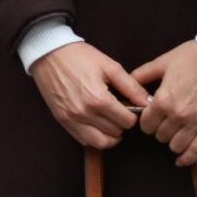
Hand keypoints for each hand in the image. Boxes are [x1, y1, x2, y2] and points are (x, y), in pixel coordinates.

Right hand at [32, 42, 148, 148]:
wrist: (48, 53)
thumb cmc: (79, 56)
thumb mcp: (109, 66)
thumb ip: (131, 86)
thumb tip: (148, 102)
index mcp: (98, 98)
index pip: (127, 121)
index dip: (132, 114)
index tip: (128, 106)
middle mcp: (84, 113)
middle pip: (116, 132)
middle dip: (121, 123)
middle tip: (118, 111)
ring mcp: (71, 119)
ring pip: (101, 142)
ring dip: (110, 135)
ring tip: (110, 122)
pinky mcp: (62, 121)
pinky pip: (84, 141)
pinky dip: (94, 138)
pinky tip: (96, 125)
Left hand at [133, 41, 196, 166]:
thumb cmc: (193, 57)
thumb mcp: (163, 62)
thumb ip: (143, 74)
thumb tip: (128, 82)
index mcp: (163, 99)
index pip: (146, 124)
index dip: (145, 122)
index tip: (149, 118)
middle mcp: (178, 115)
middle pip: (160, 136)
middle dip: (159, 130)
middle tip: (163, 122)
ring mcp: (196, 123)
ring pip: (176, 145)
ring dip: (172, 141)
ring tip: (174, 133)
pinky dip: (188, 158)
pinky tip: (181, 160)